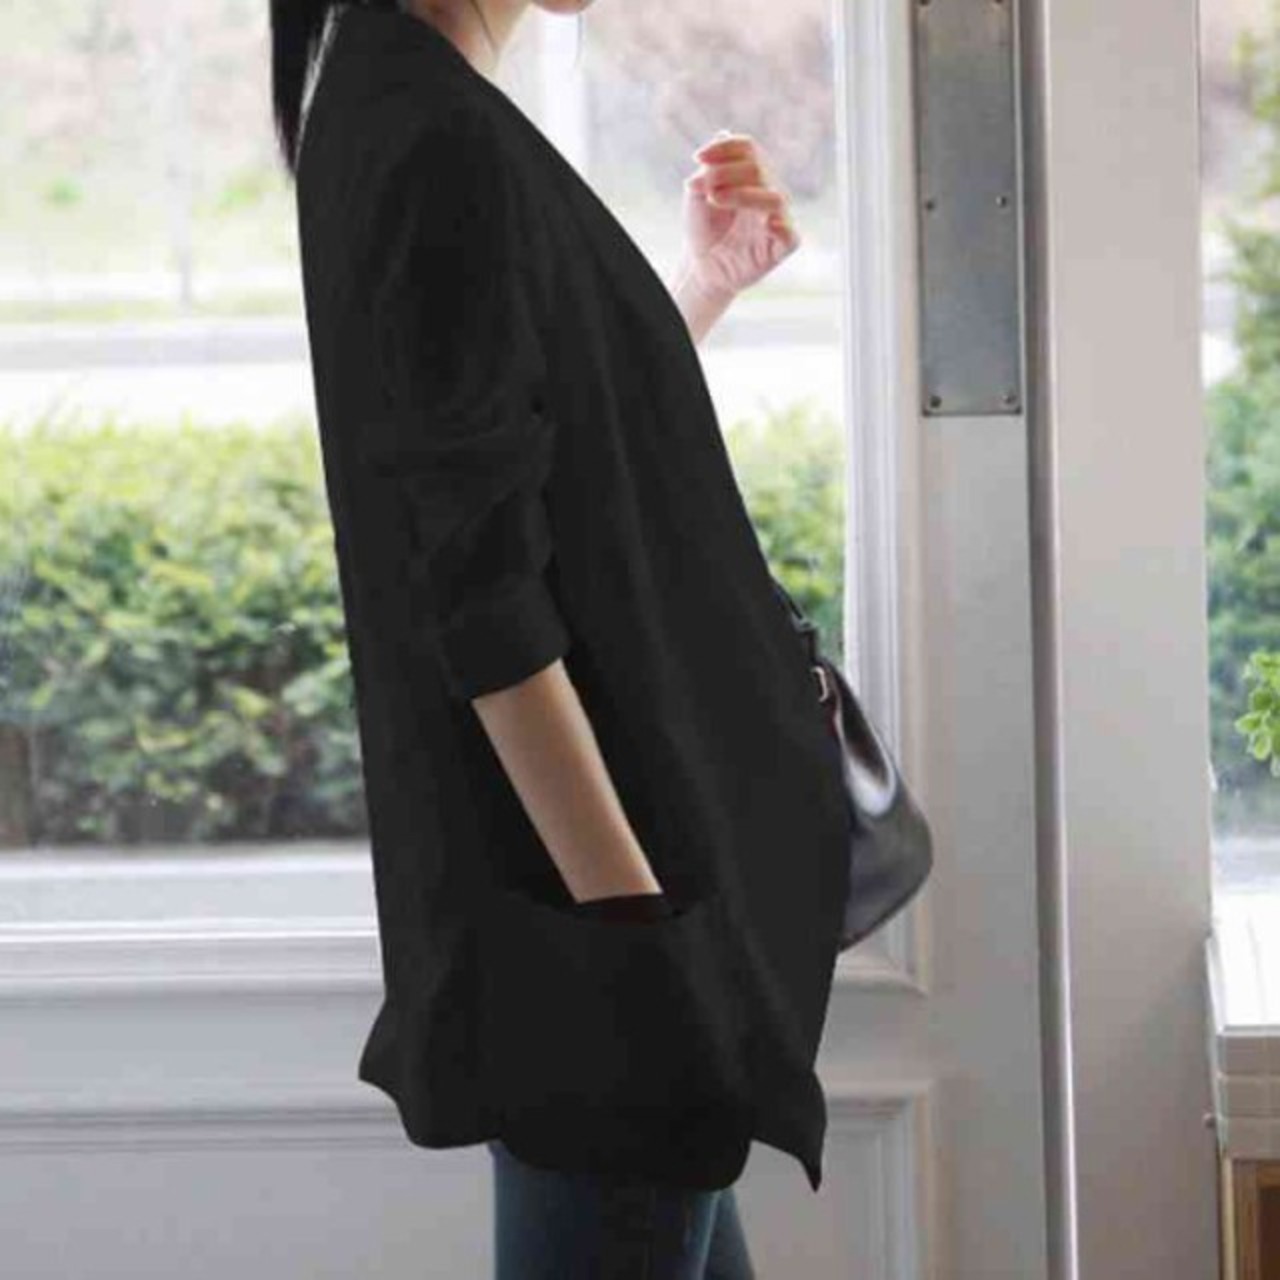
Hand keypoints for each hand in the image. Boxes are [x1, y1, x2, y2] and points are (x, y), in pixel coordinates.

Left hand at [676, 129, 801, 301]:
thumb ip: (710, 168)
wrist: (702, 267)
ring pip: (773, 197)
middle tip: (697, 188)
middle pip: (757, 168)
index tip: (697, 158)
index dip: (725, 149)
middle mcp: (769, 192)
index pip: (749, 149)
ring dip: (742, 195)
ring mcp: (777, 218)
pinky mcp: (781, 248)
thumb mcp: (698, 194)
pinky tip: (766, 224)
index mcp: (753, 176)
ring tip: (714, 199)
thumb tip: (723, 134)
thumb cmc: (704, 229)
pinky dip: (780, 227)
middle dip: (723, 174)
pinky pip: (790, 235)